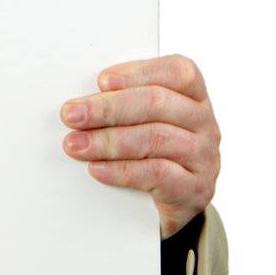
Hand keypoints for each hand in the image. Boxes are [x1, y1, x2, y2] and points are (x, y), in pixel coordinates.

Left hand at [59, 54, 220, 237]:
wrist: (165, 202)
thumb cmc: (147, 149)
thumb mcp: (139, 119)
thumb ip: (120, 101)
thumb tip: (79, 99)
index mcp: (192, 94)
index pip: (177, 72)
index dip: (138, 73)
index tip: (100, 81)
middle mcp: (204, 122)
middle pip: (158, 104)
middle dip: (108, 108)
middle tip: (71, 115)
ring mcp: (204, 156)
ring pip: (155, 138)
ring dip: (108, 141)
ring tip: (75, 145)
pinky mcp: (195, 189)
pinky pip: (158, 174)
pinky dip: (122, 170)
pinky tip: (96, 168)